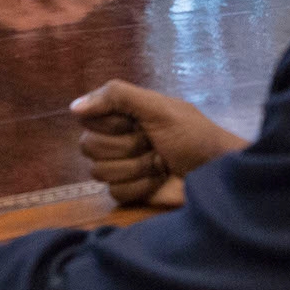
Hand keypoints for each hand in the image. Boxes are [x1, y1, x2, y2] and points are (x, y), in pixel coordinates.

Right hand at [72, 80, 247, 206]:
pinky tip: (159, 180)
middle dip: (126, 147)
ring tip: (160, 162)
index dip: (110, 123)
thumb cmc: (193, 135)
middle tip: (152, 143)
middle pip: (89, 146)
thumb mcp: (159, 108)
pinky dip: (140, 187)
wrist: (217, 172)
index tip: (136, 122)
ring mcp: (122, 165)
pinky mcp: (129, 191)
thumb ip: (117, 97)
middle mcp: (118, 137)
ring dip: (136, 168)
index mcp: (124, 113)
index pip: (88, 118)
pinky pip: (114, 192)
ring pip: (99, 171)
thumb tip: (73, 107)